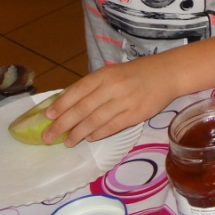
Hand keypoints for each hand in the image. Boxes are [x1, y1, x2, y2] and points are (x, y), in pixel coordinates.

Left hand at [43, 57, 175, 145]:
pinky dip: (98, 134)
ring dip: (77, 134)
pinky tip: (89, 138)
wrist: (168, 74)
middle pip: (82, 109)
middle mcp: (114, 87)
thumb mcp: (113, 72)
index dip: (61, 105)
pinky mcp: (136, 114)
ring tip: (66, 142)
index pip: (77, 90)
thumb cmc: (137, 73)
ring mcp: (125, 101)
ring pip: (95, 121)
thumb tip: (66, 104)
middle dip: (62, 124)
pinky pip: (112, 127)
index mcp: (105, 74)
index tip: (47, 117)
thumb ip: (93, 86)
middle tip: (48, 137)